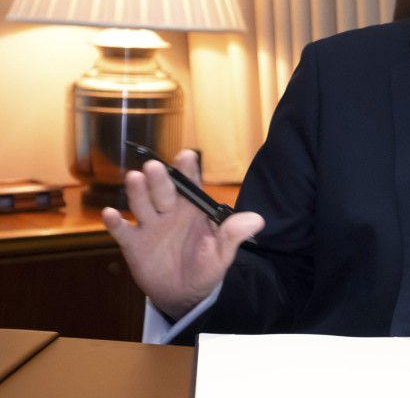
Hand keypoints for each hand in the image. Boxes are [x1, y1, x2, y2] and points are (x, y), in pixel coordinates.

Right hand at [101, 150, 263, 320]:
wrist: (185, 294)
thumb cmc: (206, 267)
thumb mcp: (223, 253)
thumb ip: (234, 234)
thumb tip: (257, 220)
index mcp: (192, 209)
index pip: (191, 184)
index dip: (188, 169)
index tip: (187, 155)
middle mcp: (169, 212)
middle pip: (163, 190)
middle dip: (159, 179)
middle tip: (154, 166)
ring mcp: (150, 226)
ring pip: (142, 204)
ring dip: (138, 192)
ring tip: (134, 179)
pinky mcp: (134, 244)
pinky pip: (123, 231)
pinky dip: (115, 223)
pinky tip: (111, 214)